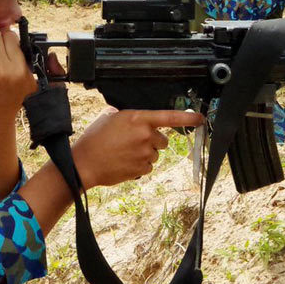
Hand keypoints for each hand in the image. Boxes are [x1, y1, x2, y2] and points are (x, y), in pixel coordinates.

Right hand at [71, 107, 203, 188]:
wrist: (84, 163)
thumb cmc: (93, 139)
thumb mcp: (108, 117)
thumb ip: (125, 115)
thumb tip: (130, 116)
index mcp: (138, 118)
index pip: (169, 116)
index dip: (188, 118)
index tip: (200, 118)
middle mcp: (145, 135)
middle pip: (162, 139)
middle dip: (152, 141)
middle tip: (133, 142)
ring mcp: (145, 153)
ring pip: (155, 154)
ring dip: (145, 153)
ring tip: (125, 153)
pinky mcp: (142, 168)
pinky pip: (148, 166)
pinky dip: (139, 165)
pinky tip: (124, 162)